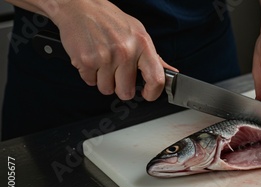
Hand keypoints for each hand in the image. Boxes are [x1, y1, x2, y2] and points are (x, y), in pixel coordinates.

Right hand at [51, 0, 175, 100]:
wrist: (80, 7)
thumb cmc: (110, 20)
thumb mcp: (138, 33)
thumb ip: (154, 57)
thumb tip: (171, 72)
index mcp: (142, 45)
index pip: (156, 79)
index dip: (153, 93)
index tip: (147, 94)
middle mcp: (125, 51)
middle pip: (126, 92)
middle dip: (121, 88)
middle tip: (117, 74)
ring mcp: (105, 57)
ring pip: (106, 89)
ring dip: (103, 80)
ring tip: (103, 62)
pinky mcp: (86, 60)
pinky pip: (90, 82)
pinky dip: (90, 74)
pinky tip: (92, 59)